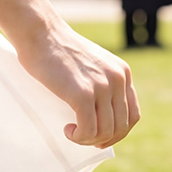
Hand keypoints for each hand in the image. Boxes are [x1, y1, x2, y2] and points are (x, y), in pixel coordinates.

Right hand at [15, 19, 138, 148]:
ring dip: (89, 140)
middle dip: (104, 139)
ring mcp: (102, 86)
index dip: (118, 131)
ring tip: (73, 133)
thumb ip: (101, 81)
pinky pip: (88, 130)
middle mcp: (117, 79)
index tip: (101, 136)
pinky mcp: (83, 94)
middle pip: (121, 126)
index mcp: (122, 71)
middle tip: (84, 139)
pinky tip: (68, 130)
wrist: (39, 32)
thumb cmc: (56, 47)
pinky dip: (79, 137)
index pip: (132, 114)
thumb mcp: (91, 62)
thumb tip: (98, 112)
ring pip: (106, 131)